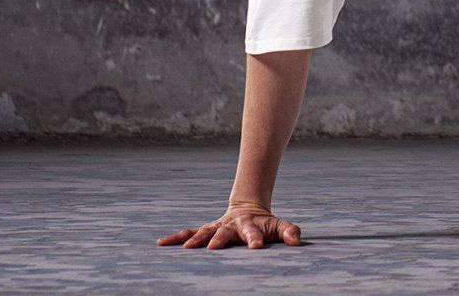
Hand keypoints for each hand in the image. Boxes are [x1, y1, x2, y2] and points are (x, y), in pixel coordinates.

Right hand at [157, 200, 302, 250]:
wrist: (248, 210)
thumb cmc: (266, 225)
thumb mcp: (279, 226)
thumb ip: (289, 232)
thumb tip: (296, 241)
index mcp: (250, 225)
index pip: (254, 232)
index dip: (256, 239)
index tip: (256, 247)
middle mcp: (231, 225)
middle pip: (225, 232)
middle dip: (219, 239)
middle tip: (213, 248)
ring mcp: (217, 227)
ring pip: (204, 231)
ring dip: (196, 239)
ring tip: (186, 247)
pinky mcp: (206, 231)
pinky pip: (190, 233)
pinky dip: (176, 237)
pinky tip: (162, 243)